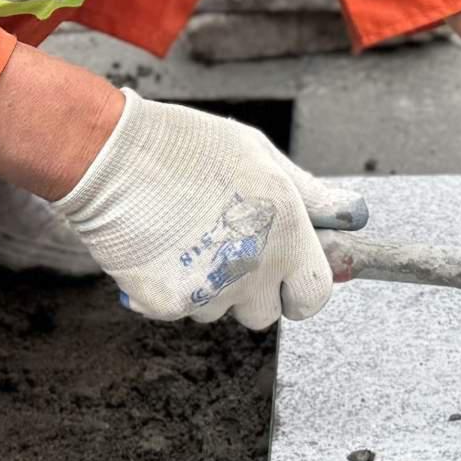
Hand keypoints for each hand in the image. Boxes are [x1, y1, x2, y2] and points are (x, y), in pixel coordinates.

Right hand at [51, 91, 368, 330]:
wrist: (110, 156)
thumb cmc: (185, 146)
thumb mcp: (259, 154)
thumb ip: (308, 193)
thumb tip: (351, 215)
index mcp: (285, 230)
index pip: (315, 294)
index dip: (299, 287)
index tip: (284, 275)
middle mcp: (254, 268)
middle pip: (265, 313)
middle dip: (251, 290)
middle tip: (225, 247)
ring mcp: (209, 291)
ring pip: (218, 311)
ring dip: (209, 287)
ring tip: (185, 236)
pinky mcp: (167, 304)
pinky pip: (179, 309)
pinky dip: (170, 287)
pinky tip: (159, 247)